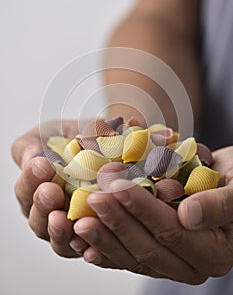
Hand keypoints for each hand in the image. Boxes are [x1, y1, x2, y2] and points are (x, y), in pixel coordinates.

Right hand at [12, 120, 88, 257]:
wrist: (109, 146)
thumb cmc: (76, 141)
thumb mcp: (51, 135)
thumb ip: (33, 145)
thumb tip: (30, 156)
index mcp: (36, 188)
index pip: (26, 190)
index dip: (30, 179)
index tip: (41, 165)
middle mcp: (50, 212)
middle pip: (37, 218)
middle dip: (42, 203)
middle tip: (51, 191)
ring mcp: (71, 229)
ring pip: (58, 239)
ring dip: (58, 229)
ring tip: (62, 218)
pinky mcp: (92, 239)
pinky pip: (85, 249)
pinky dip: (85, 246)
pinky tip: (87, 237)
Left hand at [70, 148, 232, 283]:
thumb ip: (219, 205)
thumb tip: (188, 215)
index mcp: (214, 250)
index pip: (171, 231)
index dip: (142, 209)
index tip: (117, 187)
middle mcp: (192, 263)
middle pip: (148, 246)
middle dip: (117, 222)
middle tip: (92, 198)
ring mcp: (173, 262)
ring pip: (134, 256)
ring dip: (105, 238)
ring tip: (79, 222)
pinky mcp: (159, 254)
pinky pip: (130, 257)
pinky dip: (107, 250)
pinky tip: (84, 244)